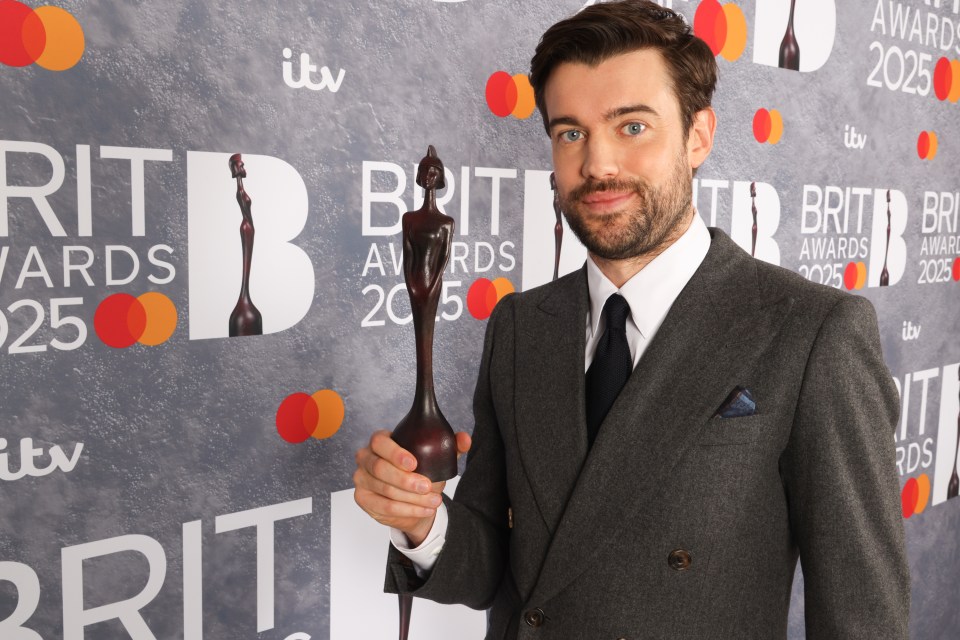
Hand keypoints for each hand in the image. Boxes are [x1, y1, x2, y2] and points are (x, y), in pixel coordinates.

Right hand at [354, 430, 471, 546]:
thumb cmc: (420, 472)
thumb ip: (451, 447)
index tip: (414, 463)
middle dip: (406, 480)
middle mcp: (366, 457)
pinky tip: (424, 509)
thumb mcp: (437, 458)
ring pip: (385, 490)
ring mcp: (361, 478)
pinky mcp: (362, 498)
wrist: (412, 500)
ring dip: (411, 498)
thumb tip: (465, 439)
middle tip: (428, 486)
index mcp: (380, 441)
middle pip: (380, 468)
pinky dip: (407, 509)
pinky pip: (384, 506)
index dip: (395, 453)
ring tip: (433, 500)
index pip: (380, 442)